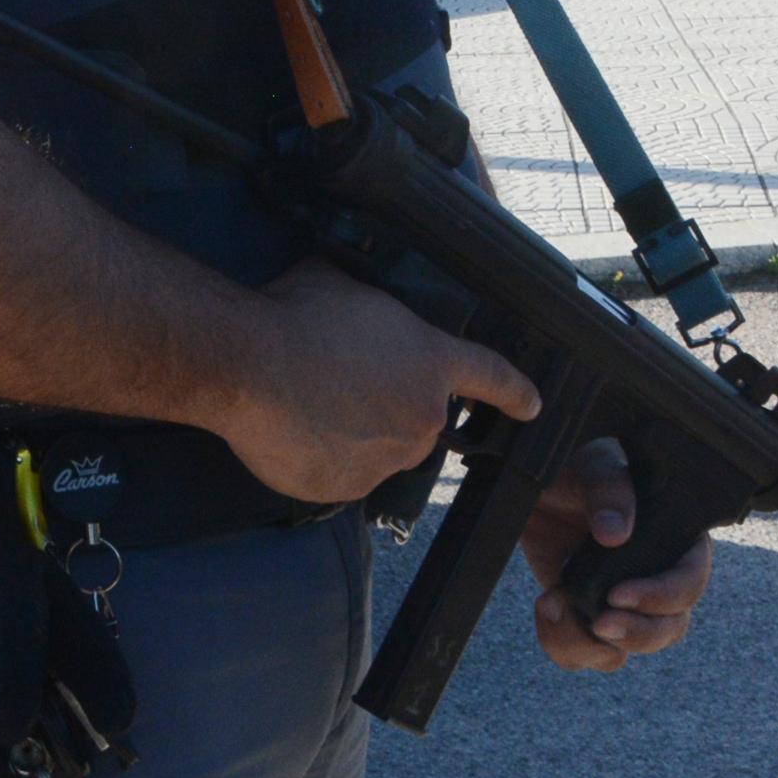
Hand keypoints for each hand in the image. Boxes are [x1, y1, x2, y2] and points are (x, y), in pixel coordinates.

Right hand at [212, 261, 539, 509]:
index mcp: (430, 362)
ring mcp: (386, 459)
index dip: (514, 392)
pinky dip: (325, 460)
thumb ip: (372, 310)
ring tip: (309, 407)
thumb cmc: (295, 316)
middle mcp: (421, 417)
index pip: (492, 377)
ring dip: (356, 434)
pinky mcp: (348, 490)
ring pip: (380, 450)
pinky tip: (294, 433)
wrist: (246, 367)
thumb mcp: (343, 287)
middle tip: (341, 384)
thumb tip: (360, 308)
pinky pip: (344, 476)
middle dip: (388, 404)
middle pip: (420, 418)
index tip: (531, 406)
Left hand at [520, 435, 711, 671]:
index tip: (619, 595)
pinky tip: (546, 608)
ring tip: (556, 611)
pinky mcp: (589, 615)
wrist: (536, 489)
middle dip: (637, 634)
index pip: (690, 583)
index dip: (662, 597)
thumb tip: (615, 533)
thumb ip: (609, 491)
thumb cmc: (578, 467)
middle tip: (600, 624)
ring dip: (597, 646)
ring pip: (631, 647)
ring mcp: (624, 602)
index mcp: (675, 540)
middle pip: (670, 628)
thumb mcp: (594, 467)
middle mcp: (656, 577)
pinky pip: (589, 651)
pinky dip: (566, 644)